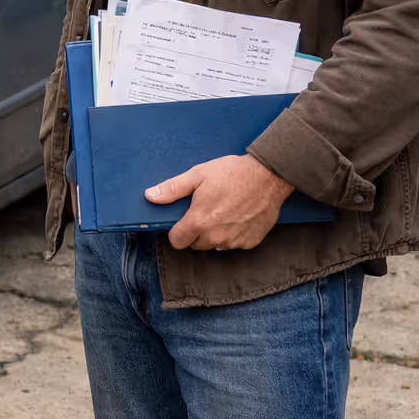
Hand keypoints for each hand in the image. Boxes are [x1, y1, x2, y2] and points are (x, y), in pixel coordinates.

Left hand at [146, 154, 295, 251]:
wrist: (268, 176)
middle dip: (195, 232)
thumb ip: (172, 189)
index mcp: (198, 222)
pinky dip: (233, 234)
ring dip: (214, 234)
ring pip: (215, 245)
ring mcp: (234, 241)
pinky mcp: (250, 242)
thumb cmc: (232, 173)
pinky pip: (234, 244)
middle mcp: (215, 236)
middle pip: (195, 245)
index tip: (182, 221)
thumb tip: (150, 196)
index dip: (177, 231)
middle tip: (204, 211)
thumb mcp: (197, 175)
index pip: (177, 241)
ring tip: (222, 212)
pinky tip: (237, 216)